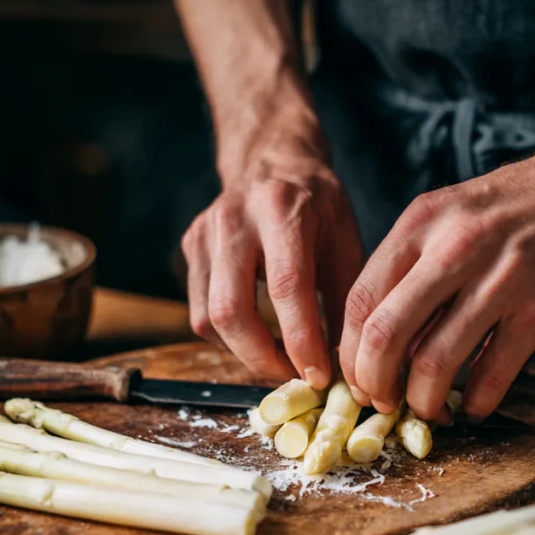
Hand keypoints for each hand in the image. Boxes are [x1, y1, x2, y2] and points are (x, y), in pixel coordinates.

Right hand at [184, 134, 362, 386]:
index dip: (302, 341)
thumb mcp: (345, 242)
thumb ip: (345, 301)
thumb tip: (345, 365)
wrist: (272, 157)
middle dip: (262, 358)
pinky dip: (229, 338)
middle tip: (293, 376)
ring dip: (244, 353)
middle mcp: (233, 218)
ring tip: (279, 361)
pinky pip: (200, 312)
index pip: (286, 288)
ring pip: (208, 318)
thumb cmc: (318, 204)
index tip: (320, 376)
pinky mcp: (189, 247)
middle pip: (231, 310)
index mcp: (282, 208)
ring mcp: (203, 232)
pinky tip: (257, 338)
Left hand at [339, 96, 534, 420]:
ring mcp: (500, 279)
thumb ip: (415, 266)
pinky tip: (474, 407)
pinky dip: (477, 402)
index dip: (349, 353)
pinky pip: (493, 373)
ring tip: (429, 411)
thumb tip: (382, 340)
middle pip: (385, 336)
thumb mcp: (453, 214)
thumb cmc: (522, 205)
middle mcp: (454, 248)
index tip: (357, 378)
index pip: (359, 300)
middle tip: (384, 403)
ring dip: (424, 401)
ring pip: (434, 363)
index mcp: (421, 223)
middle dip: (375, 385)